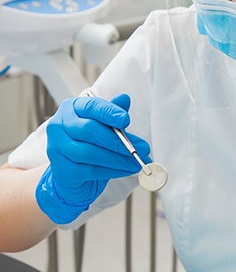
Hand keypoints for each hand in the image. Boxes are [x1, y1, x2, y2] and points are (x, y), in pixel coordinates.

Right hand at [36, 93, 150, 223]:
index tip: (126, 119)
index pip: (91, 106)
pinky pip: (91, 170)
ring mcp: (57, 149)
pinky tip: (126, 170)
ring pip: (90, 152)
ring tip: (136, 161)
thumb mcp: (103, 124)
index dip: (109, 113)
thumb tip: (125, 99)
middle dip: (118, 140)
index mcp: (71, 108)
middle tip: (140, 147)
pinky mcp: (62, 171)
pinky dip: (113, 170)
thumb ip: (113, 112)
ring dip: (118, 158)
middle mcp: (59, 126)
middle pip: (89, 130)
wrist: (72, 173)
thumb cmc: (89, 142)